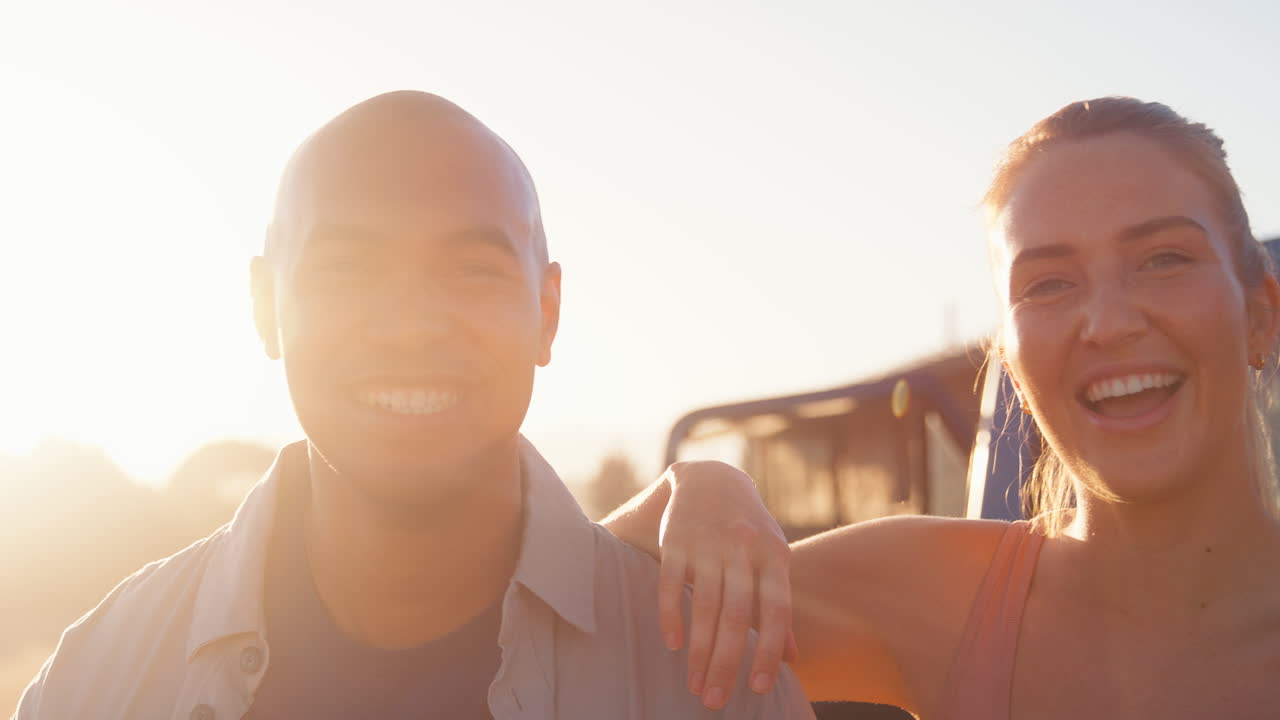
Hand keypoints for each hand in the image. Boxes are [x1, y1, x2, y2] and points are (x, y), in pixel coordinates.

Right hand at [654, 461, 798, 709]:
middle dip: (725, 663)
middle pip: (735, 616)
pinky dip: (671, 616)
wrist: (712, 478)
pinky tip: (673, 645)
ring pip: (704, 605)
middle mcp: (743, 549)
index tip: (758, 688)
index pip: (776, 611)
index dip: (768, 650)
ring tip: (695, 685)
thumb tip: (791, 658)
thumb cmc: (749, 530)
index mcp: (774, 556)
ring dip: (699, 651)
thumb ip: (777, 606)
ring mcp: (708, 544)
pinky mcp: (676, 540)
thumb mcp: (772, 559)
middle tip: (715, 700)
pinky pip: (671, 584)